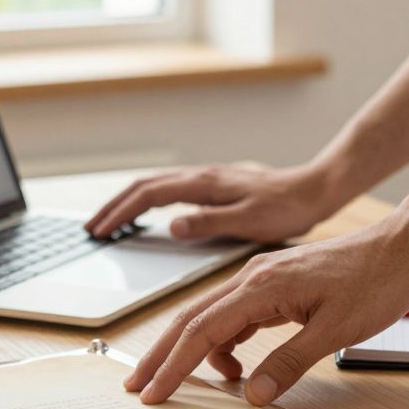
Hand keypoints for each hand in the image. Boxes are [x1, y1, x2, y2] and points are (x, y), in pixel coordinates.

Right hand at [85, 164, 344, 241]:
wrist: (316, 190)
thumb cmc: (288, 208)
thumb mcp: (249, 221)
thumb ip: (209, 222)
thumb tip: (171, 226)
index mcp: (205, 185)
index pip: (149, 195)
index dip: (120, 213)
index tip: (100, 231)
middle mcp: (202, 177)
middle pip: (144, 186)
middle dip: (114, 206)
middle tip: (92, 229)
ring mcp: (207, 180)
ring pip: (155, 186)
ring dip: (128, 203)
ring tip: (110, 223)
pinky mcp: (215, 187)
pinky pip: (170, 191)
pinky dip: (148, 202)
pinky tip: (148, 216)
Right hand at [125, 221, 408, 405]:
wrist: (403, 246)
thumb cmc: (376, 281)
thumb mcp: (336, 332)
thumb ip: (289, 363)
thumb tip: (253, 395)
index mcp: (260, 286)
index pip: (202, 331)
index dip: (173, 366)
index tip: (153, 393)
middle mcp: (251, 278)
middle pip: (190, 320)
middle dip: (161, 356)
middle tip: (137, 388)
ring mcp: (259, 279)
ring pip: (209, 318)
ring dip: (191, 351)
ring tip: (186, 386)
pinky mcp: (273, 286)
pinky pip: (234, 317)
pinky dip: (224, 343)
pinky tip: (235, 367)